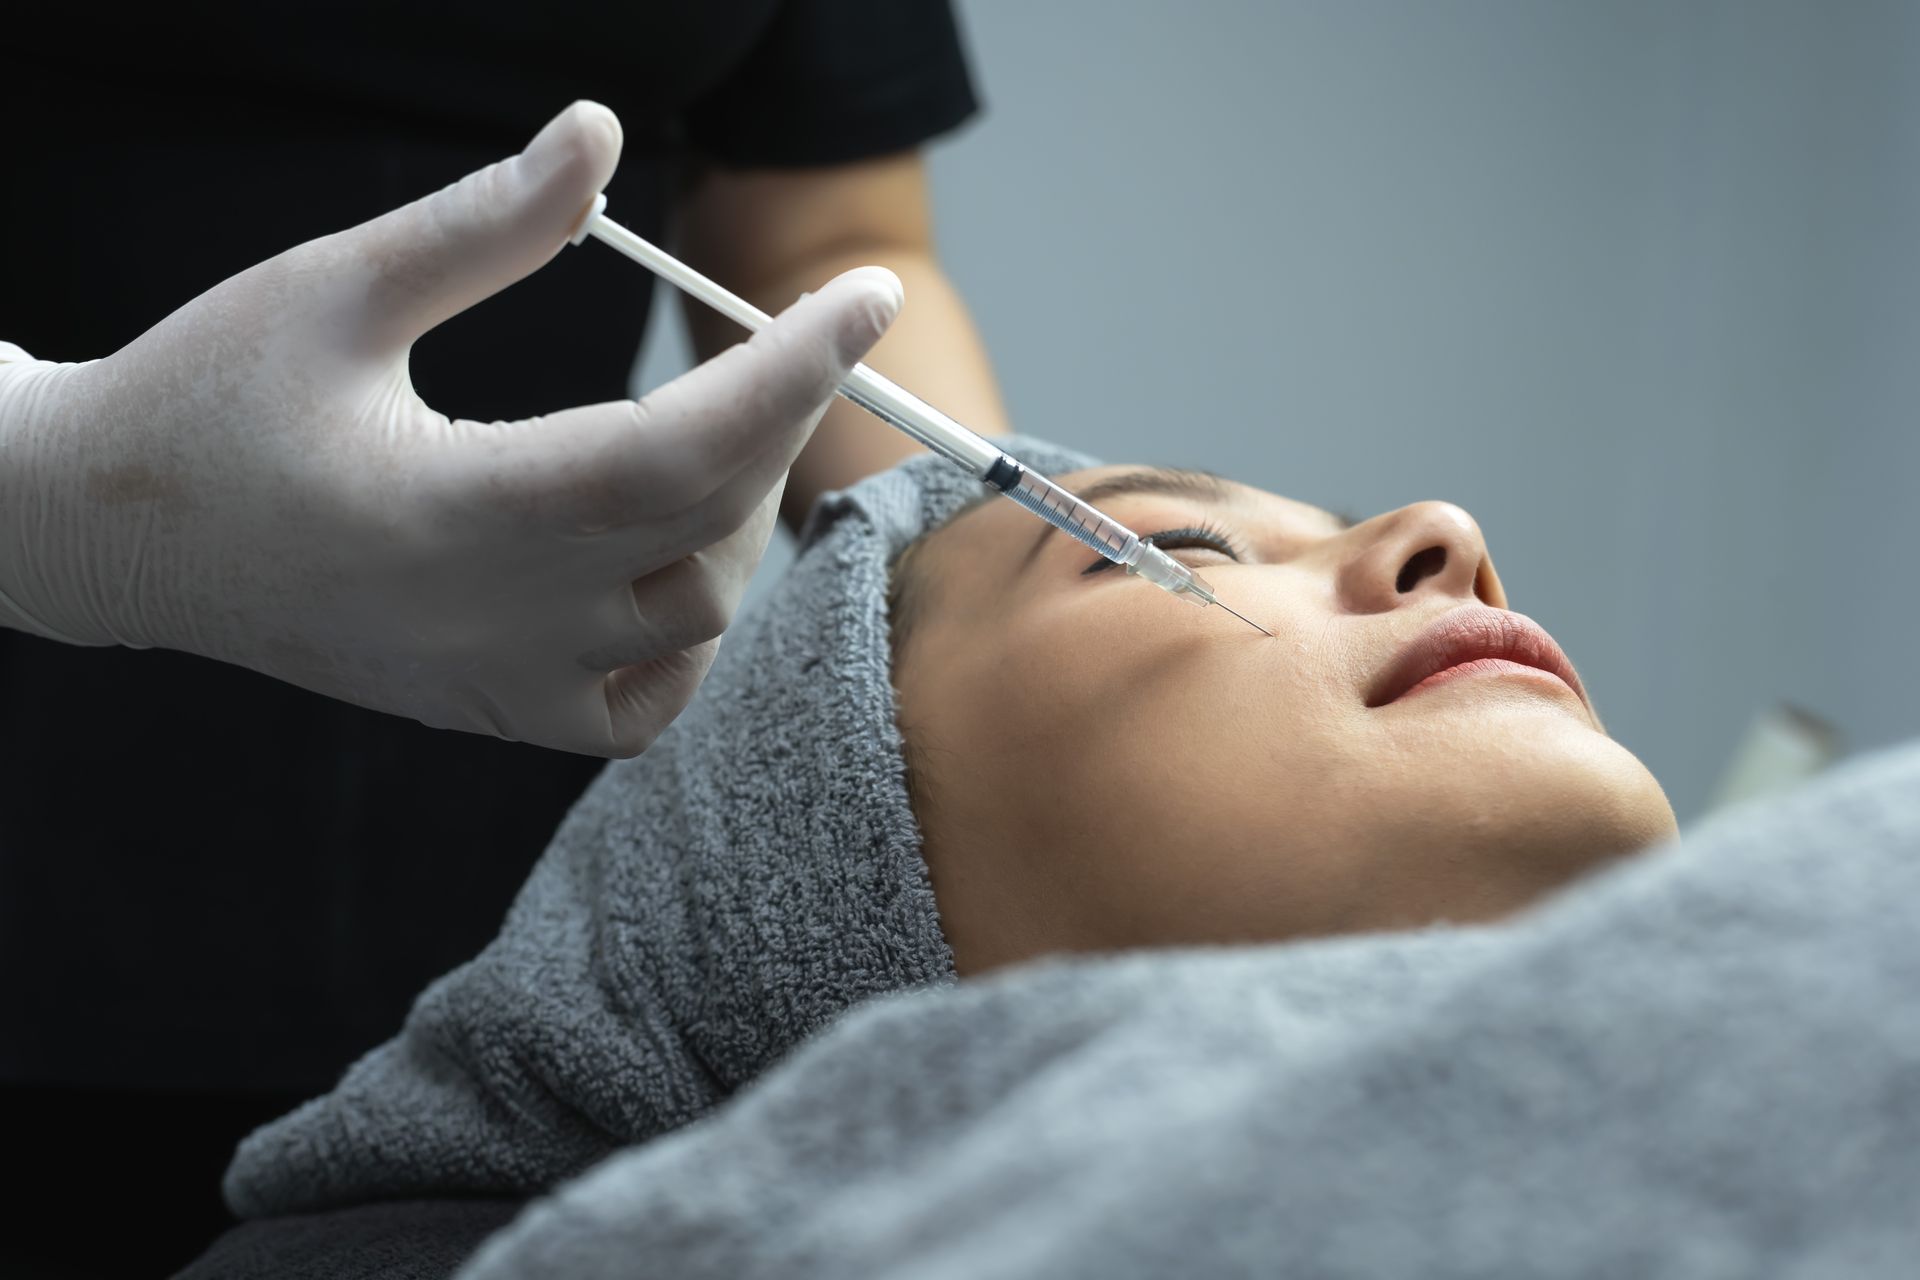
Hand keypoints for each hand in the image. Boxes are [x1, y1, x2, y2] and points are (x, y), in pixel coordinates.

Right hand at [0, 101, 901, 756]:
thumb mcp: (330, 288)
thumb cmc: (206, 400)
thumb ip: (483, 227)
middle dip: (775, 414)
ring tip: (709, 429)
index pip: (679, 448)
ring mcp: (499, 680)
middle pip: (706, 523)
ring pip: (694, 619)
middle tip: (784, 335)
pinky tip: (664, 558)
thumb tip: (598, 133)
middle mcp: (492, 615)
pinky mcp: (492, 714)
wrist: (110, 542)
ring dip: (738, 516)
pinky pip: (643, 706)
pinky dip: (688, 635)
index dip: (790, 368)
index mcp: (453, 506)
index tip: (867, 291)